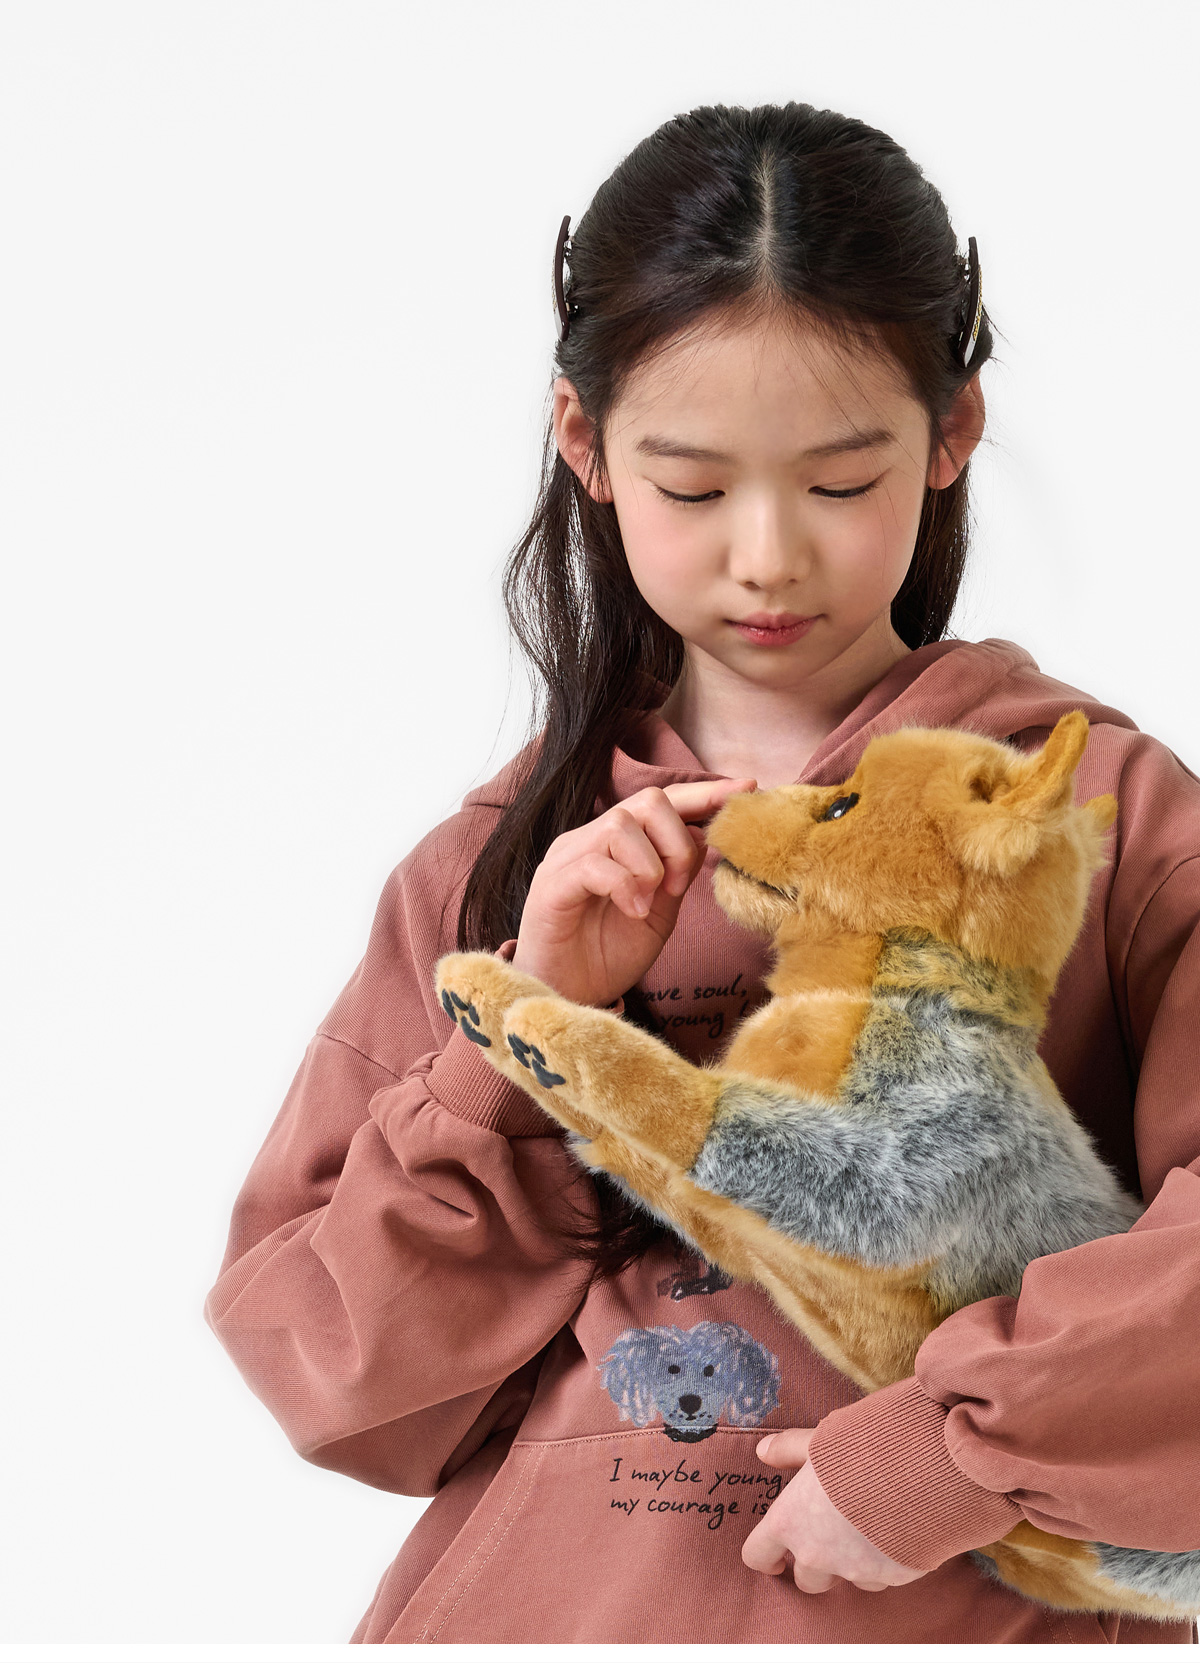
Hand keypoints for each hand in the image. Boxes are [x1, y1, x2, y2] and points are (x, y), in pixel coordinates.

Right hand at [511, 779, 755, 1007]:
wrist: (567, 999)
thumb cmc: (607, 956)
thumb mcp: (660, 913)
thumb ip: (678, 873)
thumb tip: (705, 832)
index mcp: (617, 844)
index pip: (663, 801)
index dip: (705, 793)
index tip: (747, 788)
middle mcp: (590, 840)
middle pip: (647, 801)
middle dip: (677, 841)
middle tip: (676, 887)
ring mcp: (566, 859)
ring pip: (620, 825)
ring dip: (650, 865)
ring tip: (648, 903)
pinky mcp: (551, 886)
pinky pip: (594, 864)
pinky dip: (625, 886)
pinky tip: (632, 912)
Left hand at [742, 1429, 926, 1594]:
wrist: (918, 1470)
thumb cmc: (860, 1450)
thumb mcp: (817, 1441)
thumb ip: (788, 1449)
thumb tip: (763, 1451)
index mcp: (790, 1522)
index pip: (757, 1556)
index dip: (764, 1555)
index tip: (774, 1556)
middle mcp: (817, 1555)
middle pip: (804, 1578)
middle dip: (812, 1563)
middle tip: (826, 1535)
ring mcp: (855, 1571)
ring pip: (844, 1580)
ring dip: (848, 1564)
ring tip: (863, 1529)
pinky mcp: (891, 1576)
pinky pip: (879, 1577)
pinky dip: (881, 1562)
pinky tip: (891, 1532)